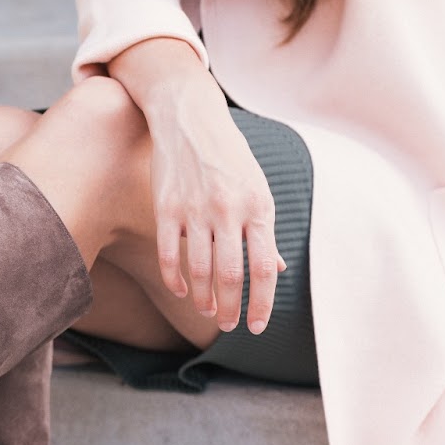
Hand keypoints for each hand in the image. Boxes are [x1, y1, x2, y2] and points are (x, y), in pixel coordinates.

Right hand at [104, 39, 285, 334]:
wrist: (190, 118)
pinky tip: (182, 292)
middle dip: (231, 309)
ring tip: (208, 312)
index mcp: (259, 207)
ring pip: (199, 270)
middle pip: (231, 275)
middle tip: (229, 326)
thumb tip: (277, 269)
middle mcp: (228, 210)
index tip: (257, 326)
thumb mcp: (258, 188)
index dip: (262, 303)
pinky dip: (175, 280)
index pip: (264, 268)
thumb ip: (264, 230)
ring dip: (204, 299)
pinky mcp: (166, 208)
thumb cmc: (229, 157)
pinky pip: (170, 255)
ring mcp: (196, 209)